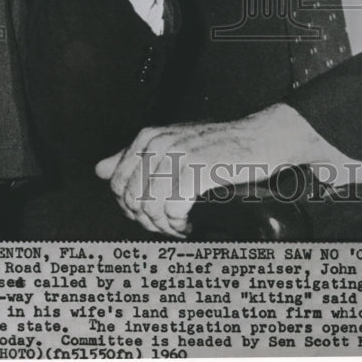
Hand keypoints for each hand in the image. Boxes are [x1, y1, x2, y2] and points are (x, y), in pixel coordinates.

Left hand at [95, 104, 361, 237]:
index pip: (118, 185)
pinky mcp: (197, 171)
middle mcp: (159, 144)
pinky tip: (193, 219)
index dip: (134, 207)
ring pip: (151, 208)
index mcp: (149, 137)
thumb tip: (100, 169)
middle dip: (149, 218)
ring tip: (183, 221)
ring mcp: (178, 156)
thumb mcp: (172, 144)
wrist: (260, 139)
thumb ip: (133, 156)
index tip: (156, 210)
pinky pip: (173, 210)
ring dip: (166, 224)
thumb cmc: (219, 145)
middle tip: (172, 220)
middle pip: (132, 200)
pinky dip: (181, 223)